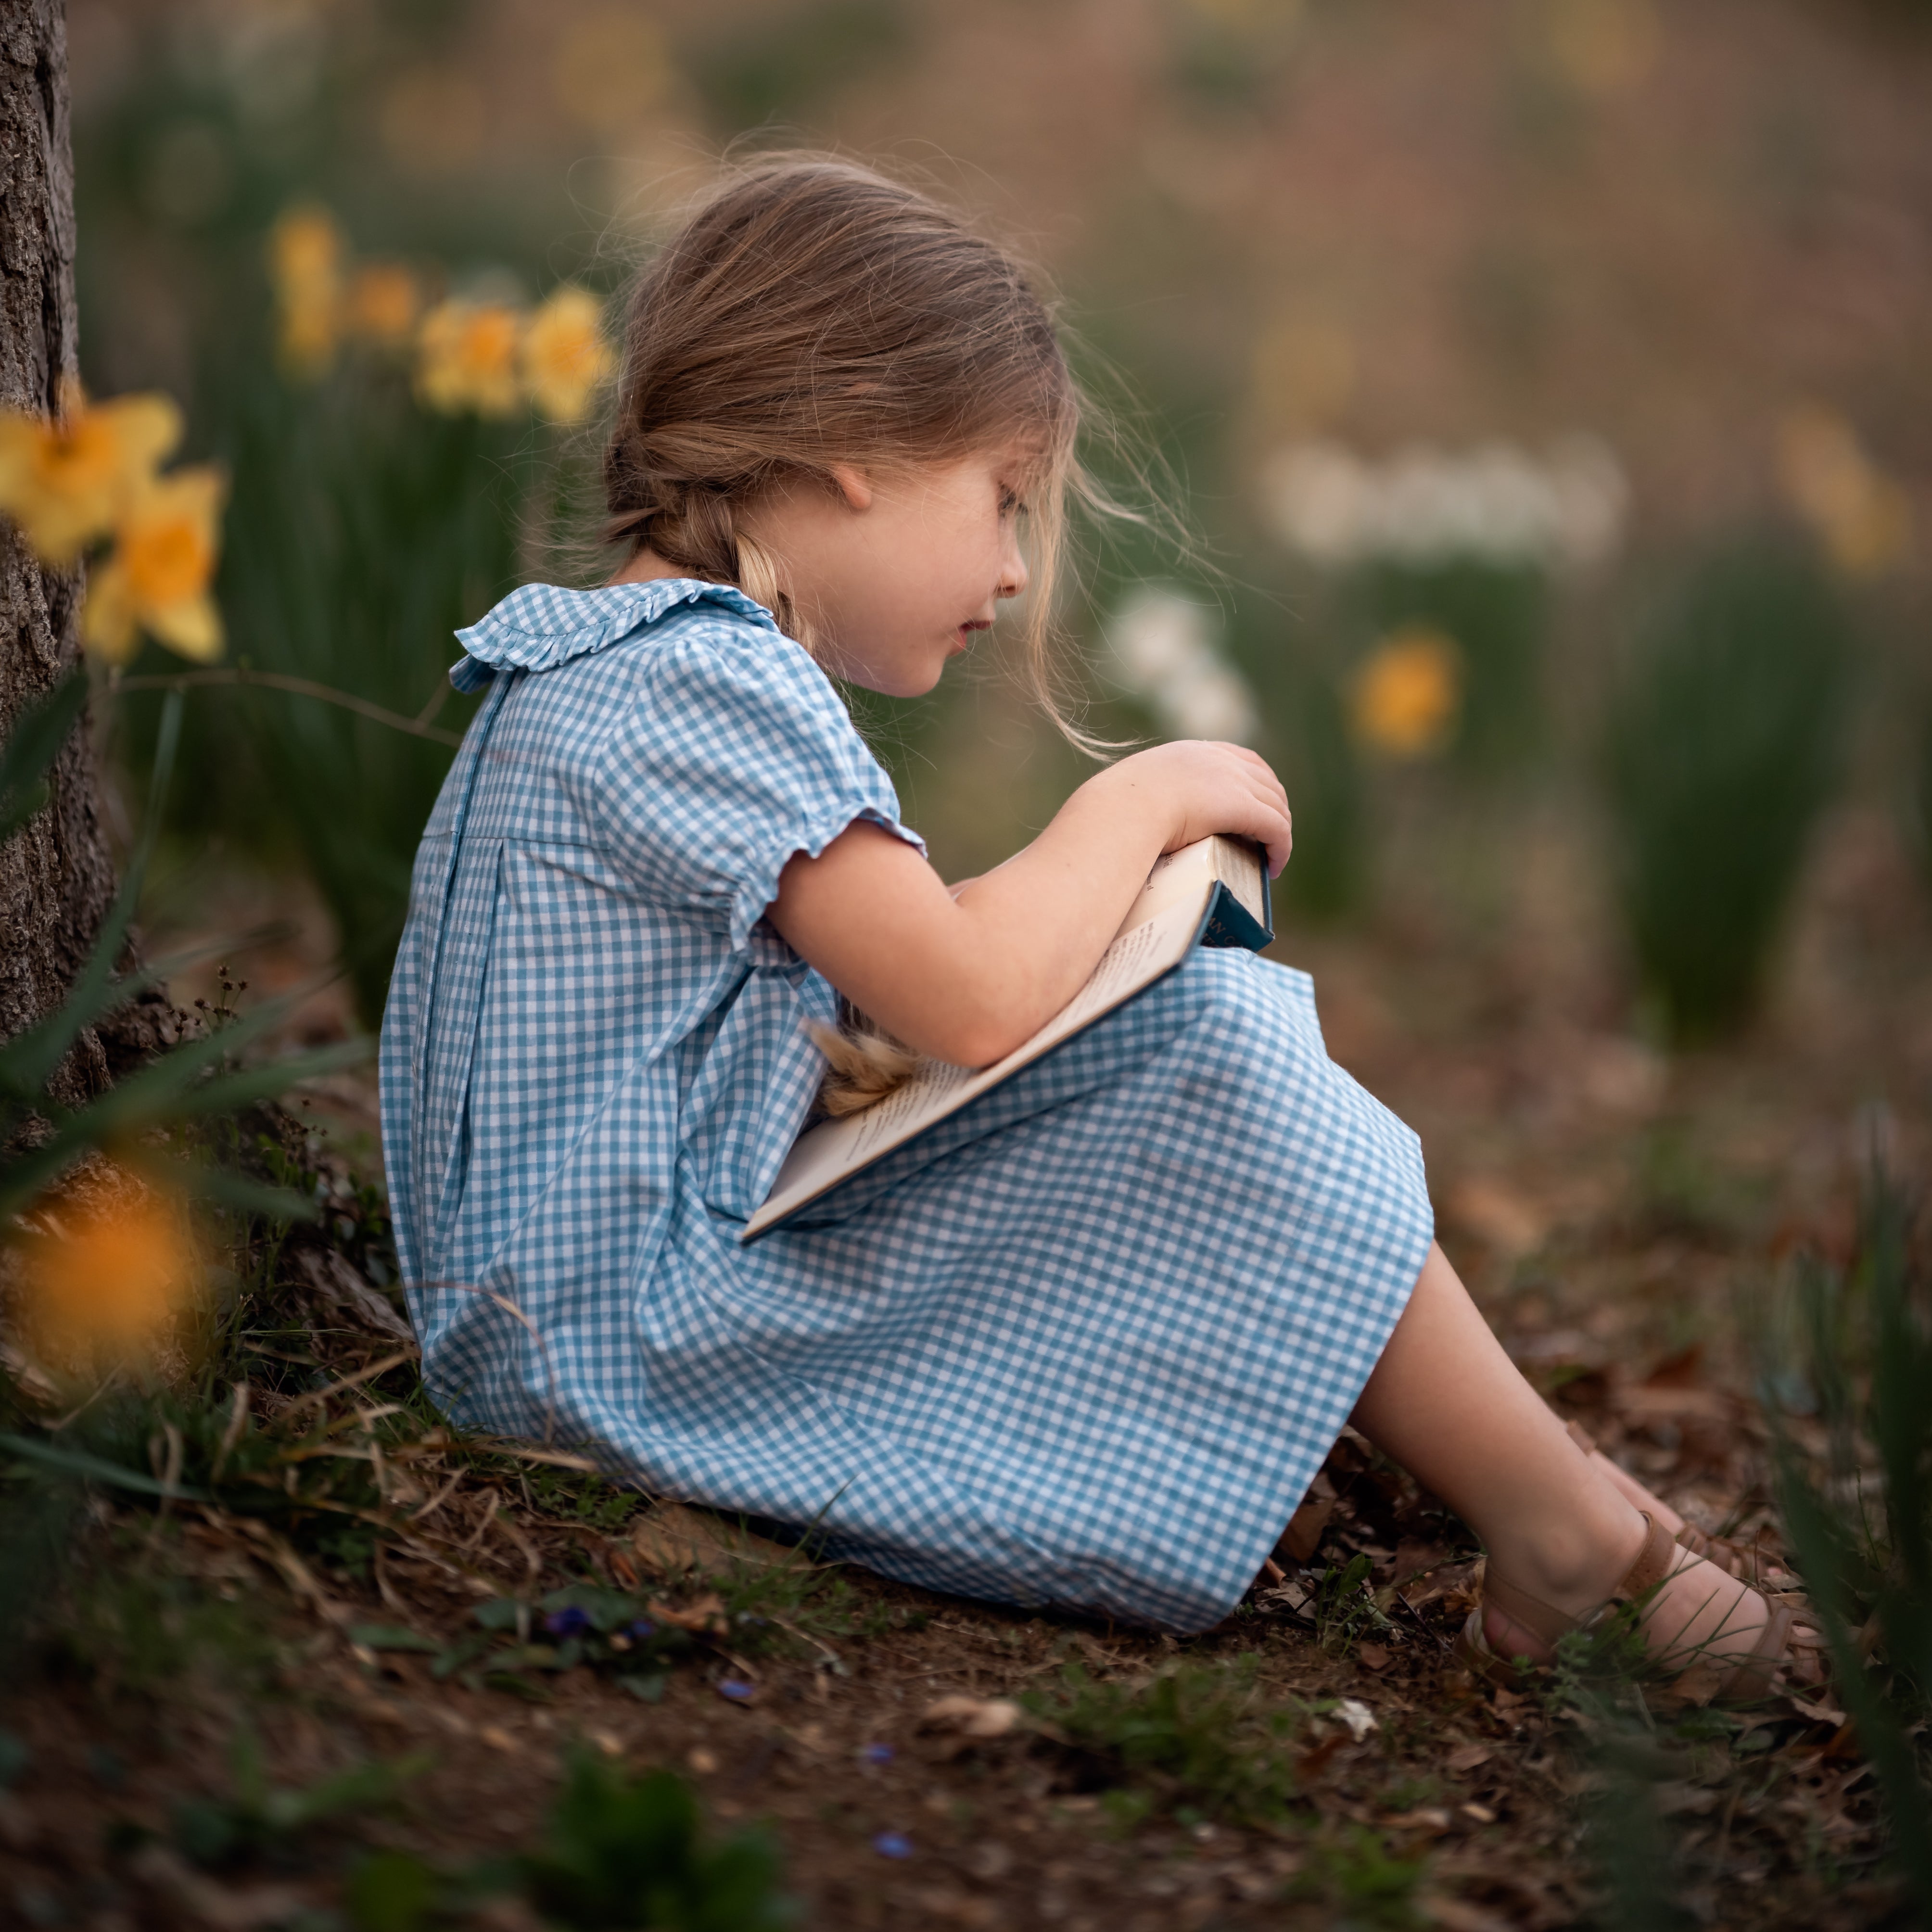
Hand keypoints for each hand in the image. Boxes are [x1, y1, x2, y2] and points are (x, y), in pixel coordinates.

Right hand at [1087, 741, 1292, 875]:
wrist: (1123, 809)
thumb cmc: (1115, 810)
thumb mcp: (1133, 792)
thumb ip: (1145, 798)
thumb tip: (1132, 819)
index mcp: (1191, 753)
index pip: (1239, 758)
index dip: (1255, 782)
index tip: (1254, 805)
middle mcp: (1218, 760)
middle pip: (1265, 780)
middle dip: (1273, 808)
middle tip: (1266, 837)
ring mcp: (1234, 781)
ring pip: (1275, 806)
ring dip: (1278, 831)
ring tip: (1271, 856)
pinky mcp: (1244, 808)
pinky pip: (1277, 828)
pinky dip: (1281, 847)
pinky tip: (1275, 865)